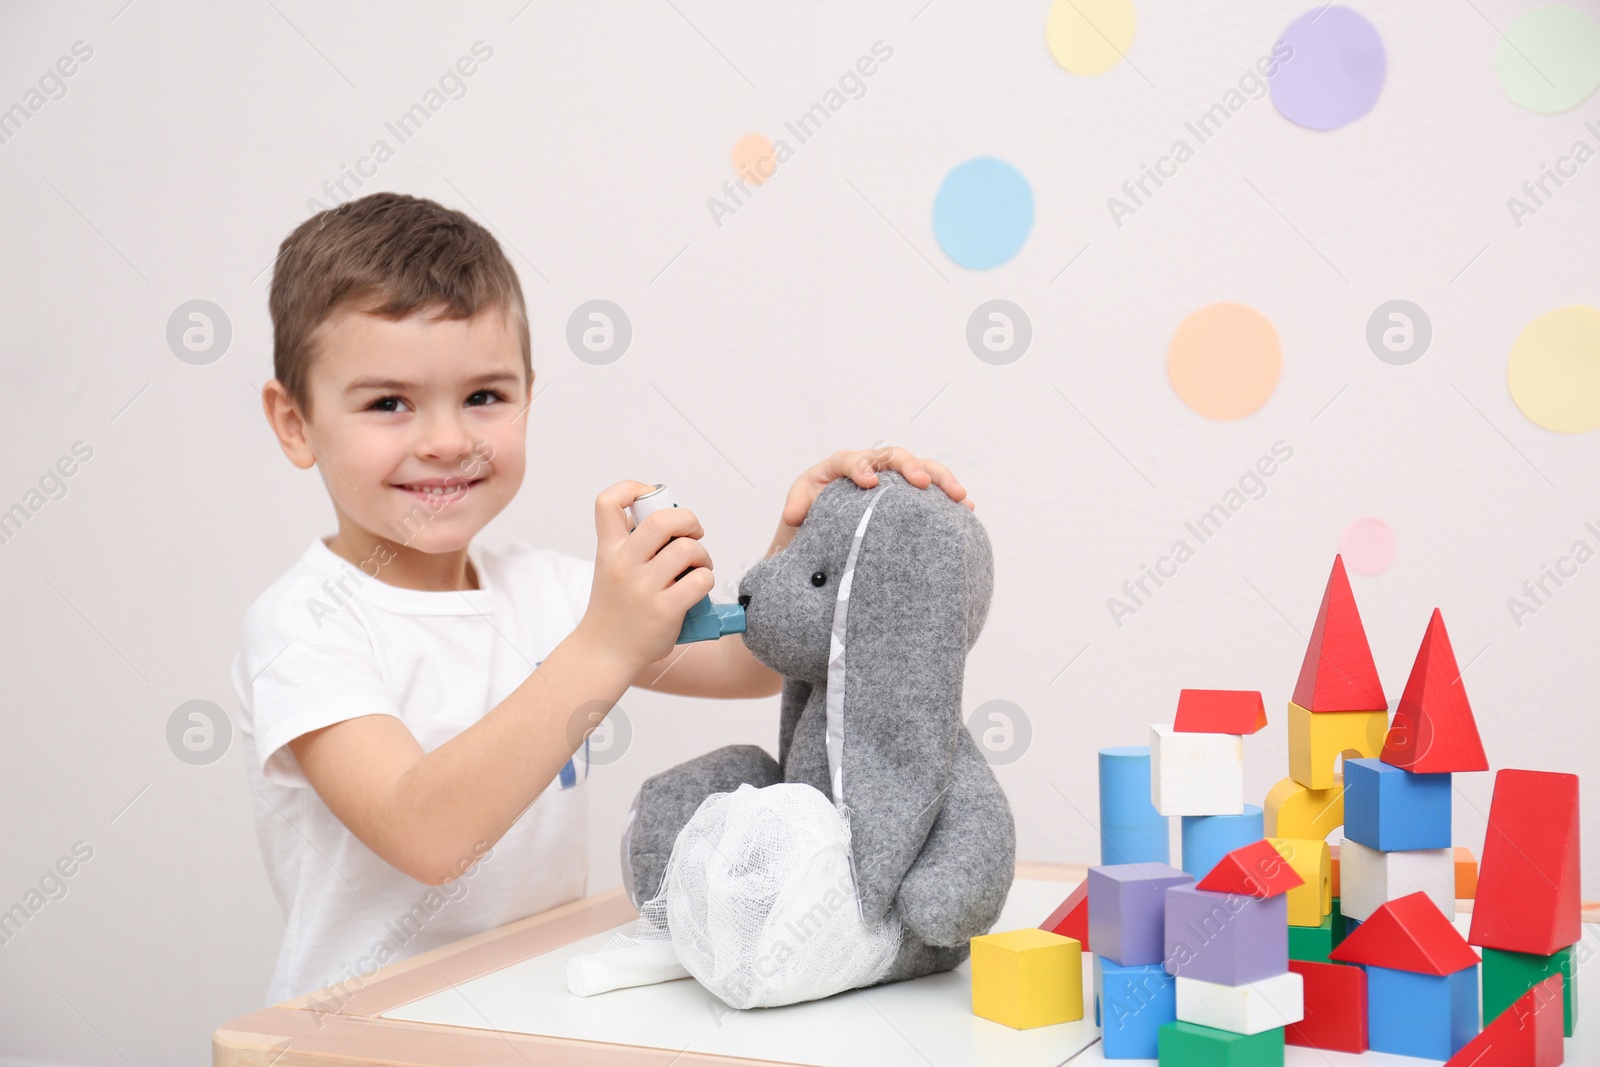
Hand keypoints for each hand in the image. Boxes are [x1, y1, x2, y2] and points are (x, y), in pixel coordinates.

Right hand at [577, 481, 714, 671]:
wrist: (605, 652)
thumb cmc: (615, 609)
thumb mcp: (610, 568)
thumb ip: (631, 544)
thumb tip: (667, 520)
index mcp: (609, 549)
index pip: (608, 502)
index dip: (632, 487)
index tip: (650, 497)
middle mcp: (624, 564)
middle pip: (663, 519)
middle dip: (688, 520)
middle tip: (692, 533)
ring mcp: (643, 587)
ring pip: (687, 549)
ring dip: (701, 554)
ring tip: (698, 565)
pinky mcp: (664, 609)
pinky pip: (700, 580)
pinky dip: (706, 579)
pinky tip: (698, 587)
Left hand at [779, 445, 973, 528]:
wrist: (823, 525)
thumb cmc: (810, 512)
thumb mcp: (799, 510)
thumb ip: (797, 508)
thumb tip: (794, 515)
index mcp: (840, 466)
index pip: (850, 460)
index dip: (860, 467)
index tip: (869, 484)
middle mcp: (870, 465)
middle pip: (893, 456)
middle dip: (910, 466)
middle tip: (921, 483)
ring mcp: (892, 478)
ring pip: (920, 468)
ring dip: (940, 479)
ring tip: (959, 496)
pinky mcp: (907, 493)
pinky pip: (931, 489)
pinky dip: (947, 496)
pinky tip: (966, 509)